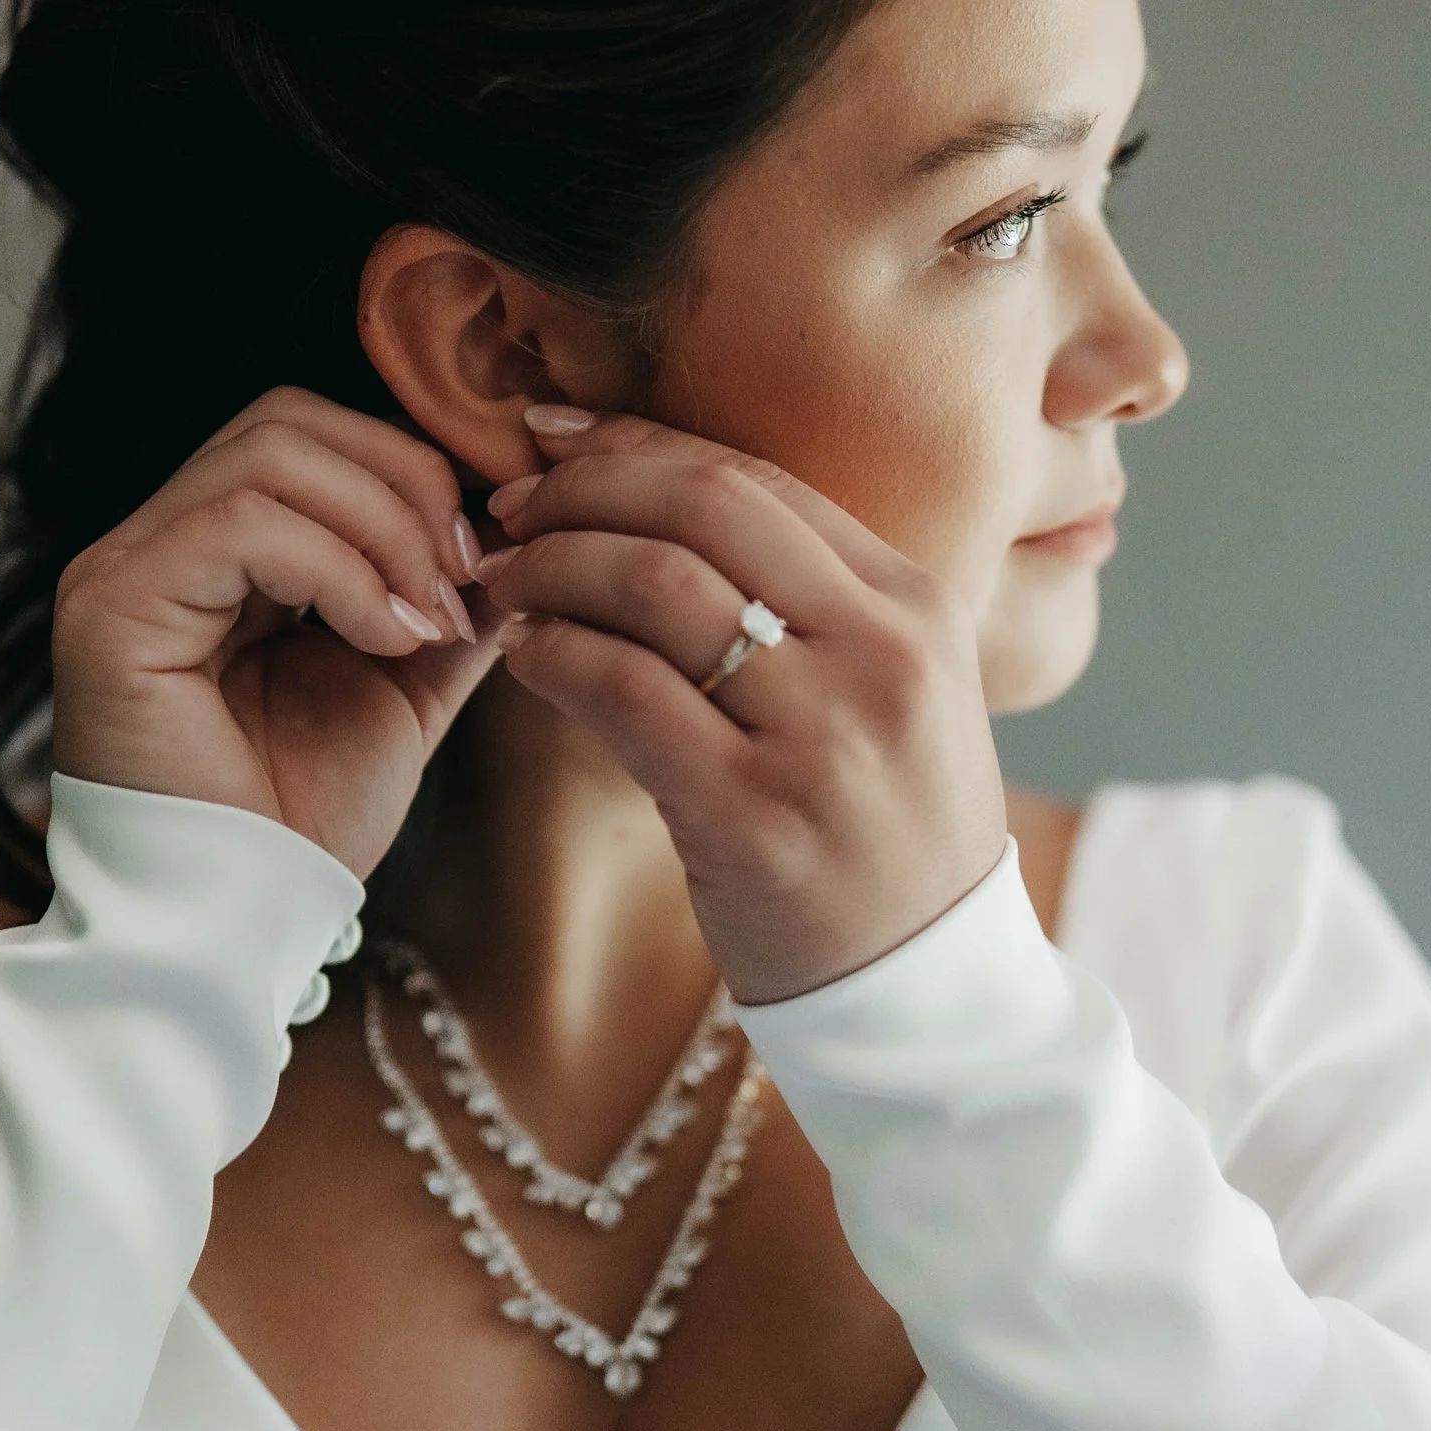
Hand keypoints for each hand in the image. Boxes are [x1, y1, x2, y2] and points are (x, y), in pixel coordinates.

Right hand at [52, 389, 500, 877]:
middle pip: (290, 420)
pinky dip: (338, 570)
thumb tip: (517, 532)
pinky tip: (384, 638)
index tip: (493, 547)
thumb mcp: (405, 687)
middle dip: (407, 485)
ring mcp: (124, 566)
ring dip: (383, 528)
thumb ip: (446, 601)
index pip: (312, 434)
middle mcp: (157, 541)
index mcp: (217, 551)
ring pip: (269, 456)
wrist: (237, 924)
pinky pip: (241, 526)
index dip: (414, 465)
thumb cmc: (302, 821)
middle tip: (467, 579)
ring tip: (425, 623)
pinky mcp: (111, 606)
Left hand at [479, 413, 1006, 1000]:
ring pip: (654, 585)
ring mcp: (820, 736)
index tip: (557, 440)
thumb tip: (651, 504)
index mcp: (917, 606)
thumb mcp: (891, 693)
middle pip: (703, 505)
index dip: (637, 442)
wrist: (928, 989)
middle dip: (585, 487)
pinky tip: (526, 655)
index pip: (756, 478)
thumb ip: (810, 602)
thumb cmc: (884, 835)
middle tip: (512, 508)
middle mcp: (879, 653)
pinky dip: (555, 654)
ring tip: (503, 581)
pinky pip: (624, 691)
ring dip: (551, 566)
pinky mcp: (752, 817)